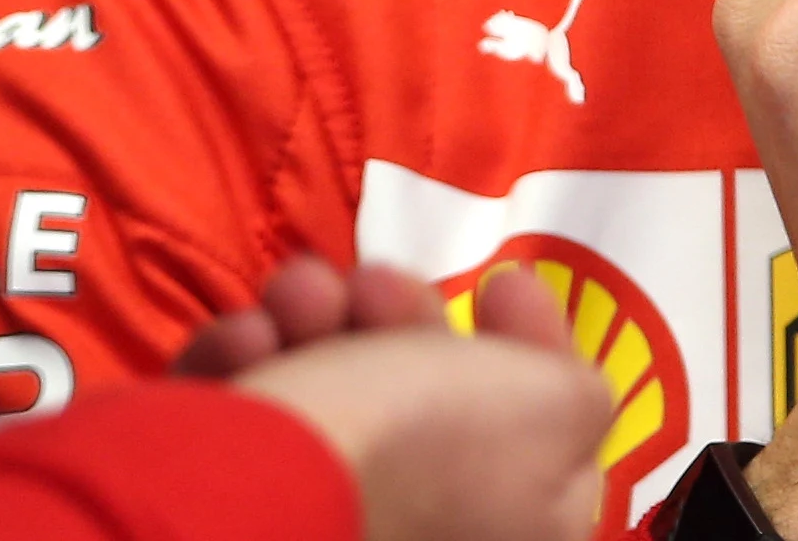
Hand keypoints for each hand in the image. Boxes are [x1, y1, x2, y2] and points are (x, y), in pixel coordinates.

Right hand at [188, 254, 612, 540]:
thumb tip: (548, 380)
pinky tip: (246, 340)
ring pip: (322, 393)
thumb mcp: (556, 409)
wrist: (253, 493)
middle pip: (422, 410)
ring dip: (311, 318)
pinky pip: (239, 411)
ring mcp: (316, 521)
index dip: (534, 351)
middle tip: (376, 284)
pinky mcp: (222, 495)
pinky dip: (241, 359)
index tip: (500, 282)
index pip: (542, 454)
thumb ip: (576, 392)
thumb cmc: (422, 447)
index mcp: (506, 540)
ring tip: (299, 297)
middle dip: (401, 320)